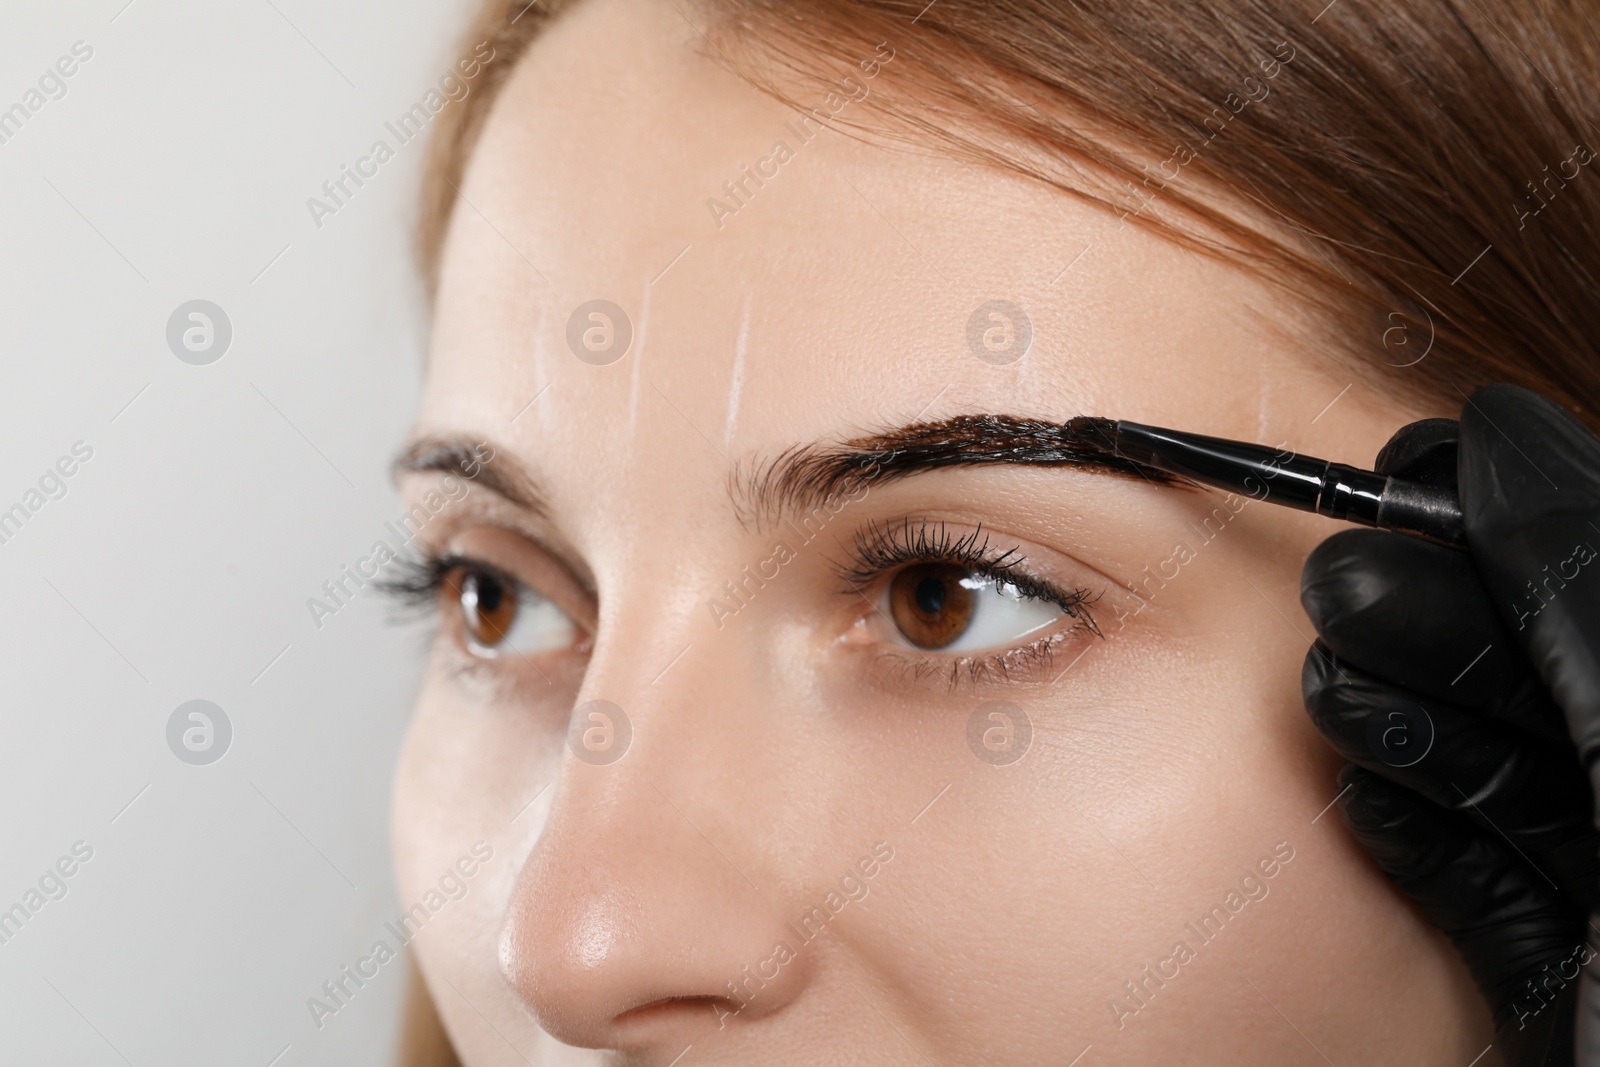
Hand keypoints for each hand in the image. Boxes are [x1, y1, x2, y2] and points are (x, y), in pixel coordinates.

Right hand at [1298, 384, 1599, 1065]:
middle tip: (1340, 586)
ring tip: (1330, 680)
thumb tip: (1505, 451)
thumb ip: (1584, 601)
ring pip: (1510, 778)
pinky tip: (1365, 793)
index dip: (1534, 512)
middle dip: (1442, 630)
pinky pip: (1489, 889)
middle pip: (1552, 677)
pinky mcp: (1565, 980)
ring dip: (1407, 728)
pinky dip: (1417, 841)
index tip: (1432, 462)